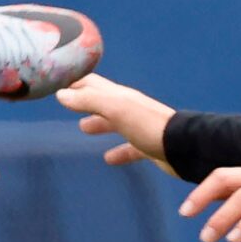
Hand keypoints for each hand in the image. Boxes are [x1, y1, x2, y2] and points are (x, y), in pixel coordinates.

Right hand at [58, 74, 174, 169]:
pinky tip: (109, 159)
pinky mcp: (148, 145)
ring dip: (99, 124)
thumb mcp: (115, 109)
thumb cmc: (148, 125)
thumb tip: (61, 94)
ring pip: (114, 122)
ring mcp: (139, 126)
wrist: (183, 148)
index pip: (92, 83)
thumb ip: (88, 101)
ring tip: (83, 129)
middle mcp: (129, 108)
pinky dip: (118, 151)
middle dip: (84, 100)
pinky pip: (129, 147)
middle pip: (102, 101)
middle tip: (66, 103)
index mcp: (120, 96)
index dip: (75, 82)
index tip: (57, 83)